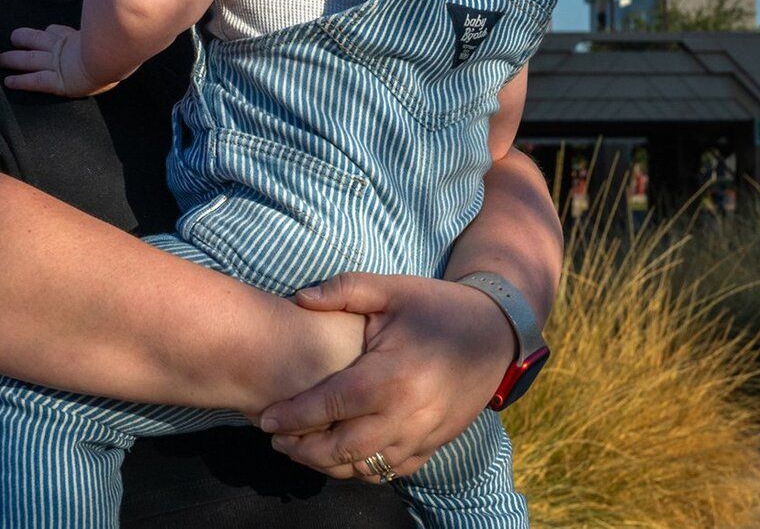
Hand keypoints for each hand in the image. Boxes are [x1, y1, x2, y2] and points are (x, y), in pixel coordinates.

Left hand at [0, 25, 113, 95]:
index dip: (52, 31)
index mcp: (77, 36)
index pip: (59, 32)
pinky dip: (20, 81)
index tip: (47, 31)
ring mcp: (56, 63)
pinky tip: (8, 82)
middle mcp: (63, 47)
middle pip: (38, 40)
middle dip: (23, 39)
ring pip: (29, 59)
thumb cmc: (116, 41)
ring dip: (12, 59)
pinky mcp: (55, 80)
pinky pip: (34, 80)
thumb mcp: (113, 25)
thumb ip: (110, 15)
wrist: (109, 54)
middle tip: (12, 38)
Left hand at [258, 273, 513, 483]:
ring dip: (329, 465)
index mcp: (390, 377)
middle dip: (303, 449)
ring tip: (301, 450)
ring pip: (364, 467)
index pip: (329, 406)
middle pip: (341, 449)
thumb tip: (299, 298)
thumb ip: (344, 290)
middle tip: (277, 440)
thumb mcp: (392, 289)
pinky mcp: (433, 445)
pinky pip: (390, 470)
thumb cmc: (437, 307)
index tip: (265, 420)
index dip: (292, 416)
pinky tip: (341, 456)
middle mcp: (406, 414)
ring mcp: (422, 435)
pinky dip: (362, 470)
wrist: (495, 333)